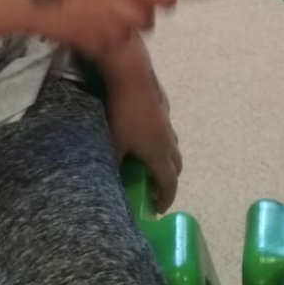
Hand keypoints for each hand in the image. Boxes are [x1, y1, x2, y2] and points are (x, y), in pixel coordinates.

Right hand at [15, 0, 174, 55]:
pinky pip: (108, 46)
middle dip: (141, 14)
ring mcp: (103, 23)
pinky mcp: (90, 41)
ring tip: (103, 19)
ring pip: (129, 34)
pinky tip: (87, 29)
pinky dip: (102, 41)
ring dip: (122, 29)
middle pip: (147, 17)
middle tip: (124, 8)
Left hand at [108, 73, 181, 212]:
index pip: (169, 182)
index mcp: (159, 152)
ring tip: (149, 160)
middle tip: (156, 187)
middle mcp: (168, 138)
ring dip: (166, 157)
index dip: (166, 198)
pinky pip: (165, 128)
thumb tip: (107, 181)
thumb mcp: (114, 144)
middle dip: (169, 179)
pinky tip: (144, 132)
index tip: (160, 209)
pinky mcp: (161, 104)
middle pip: (176, 164)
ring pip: (172, 144)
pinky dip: (159, 137)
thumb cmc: (122, 113)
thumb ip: (113, 164)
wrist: (130, 75)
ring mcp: (167, 119)